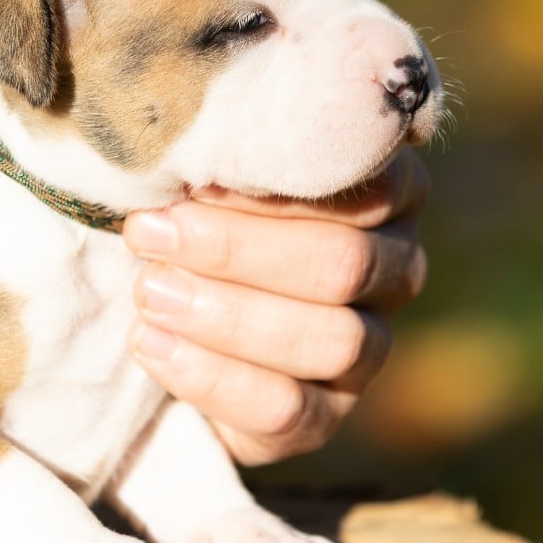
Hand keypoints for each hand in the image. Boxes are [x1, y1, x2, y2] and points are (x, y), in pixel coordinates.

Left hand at [124, 150, 429, 465]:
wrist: (162, 314)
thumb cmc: (188, 212)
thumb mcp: (203, 167)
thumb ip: (223, 141)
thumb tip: (196, 125)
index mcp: (384, 189)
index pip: (362, 184)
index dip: (273, 185)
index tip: (192, 177)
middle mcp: (395, 268)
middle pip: (343, 264)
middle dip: (235, 249)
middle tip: (148, 233)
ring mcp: (369, 348)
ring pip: (330, 340)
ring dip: (225, 315)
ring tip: (148, 292)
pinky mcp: (325, 417)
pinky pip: (288, 410)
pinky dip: (210, 376)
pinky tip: (150, 343)